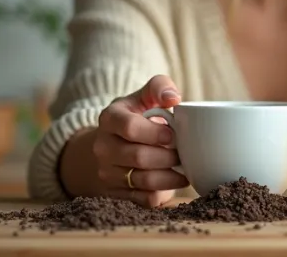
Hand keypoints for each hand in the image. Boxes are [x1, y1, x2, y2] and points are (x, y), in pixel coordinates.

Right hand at [93, 75, 188, 206]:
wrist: (113, 144)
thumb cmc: (138, 116)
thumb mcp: (144, 96)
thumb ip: (159, 87)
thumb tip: (174, 97)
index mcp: (110, 118)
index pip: (129, 127)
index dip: (156, 133)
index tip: (172, 135)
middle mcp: (103, 147)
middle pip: (139, 157)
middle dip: (168, 156)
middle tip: (183, 154)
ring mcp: (107, 172)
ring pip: (143, 181)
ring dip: (170, 177)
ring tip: (184, 169)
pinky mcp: (116, 194)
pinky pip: (144, 199)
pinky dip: (163, 192)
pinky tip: (172, 181)